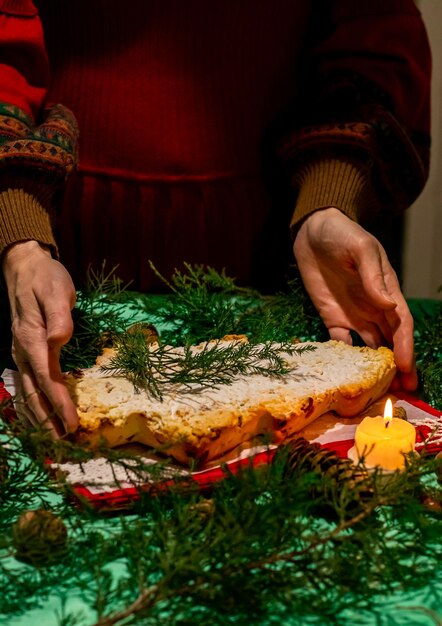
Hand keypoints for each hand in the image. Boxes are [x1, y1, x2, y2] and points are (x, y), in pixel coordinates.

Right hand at [2, 241, 77, 434]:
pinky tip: (39, 419)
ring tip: (52, 441)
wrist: (24, 268)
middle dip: (47, 422)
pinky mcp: (24, 354)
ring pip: (26, 394)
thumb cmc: (46, 279)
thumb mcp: (57, 291)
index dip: (58, 404)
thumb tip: (60, 339)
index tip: (72, 424)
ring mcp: (19, 354)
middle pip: (32, 394)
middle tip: (63, 447)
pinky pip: (25, 386)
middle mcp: (21, 351)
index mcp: (31, 338)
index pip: (46, 378)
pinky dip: (32, 406)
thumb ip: (60, 316)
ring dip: (38, 419)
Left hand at [293, 208, 416, 390]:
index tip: (406, 368)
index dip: (405, 347)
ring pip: (370, 348)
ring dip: (376, 369)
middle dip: (398, 367)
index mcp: (387, 291)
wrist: (312, 231)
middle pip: (391, 342)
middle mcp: (374, 308)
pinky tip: (346, 376)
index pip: (401, 324)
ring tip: (379, 392)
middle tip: (402, 394)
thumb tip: (389, 305)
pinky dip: (346, 359)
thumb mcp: (361, 249)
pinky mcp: (332, 318)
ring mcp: (353, 315)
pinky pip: (341, 343)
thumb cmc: (342, 234)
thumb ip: (374, 277)